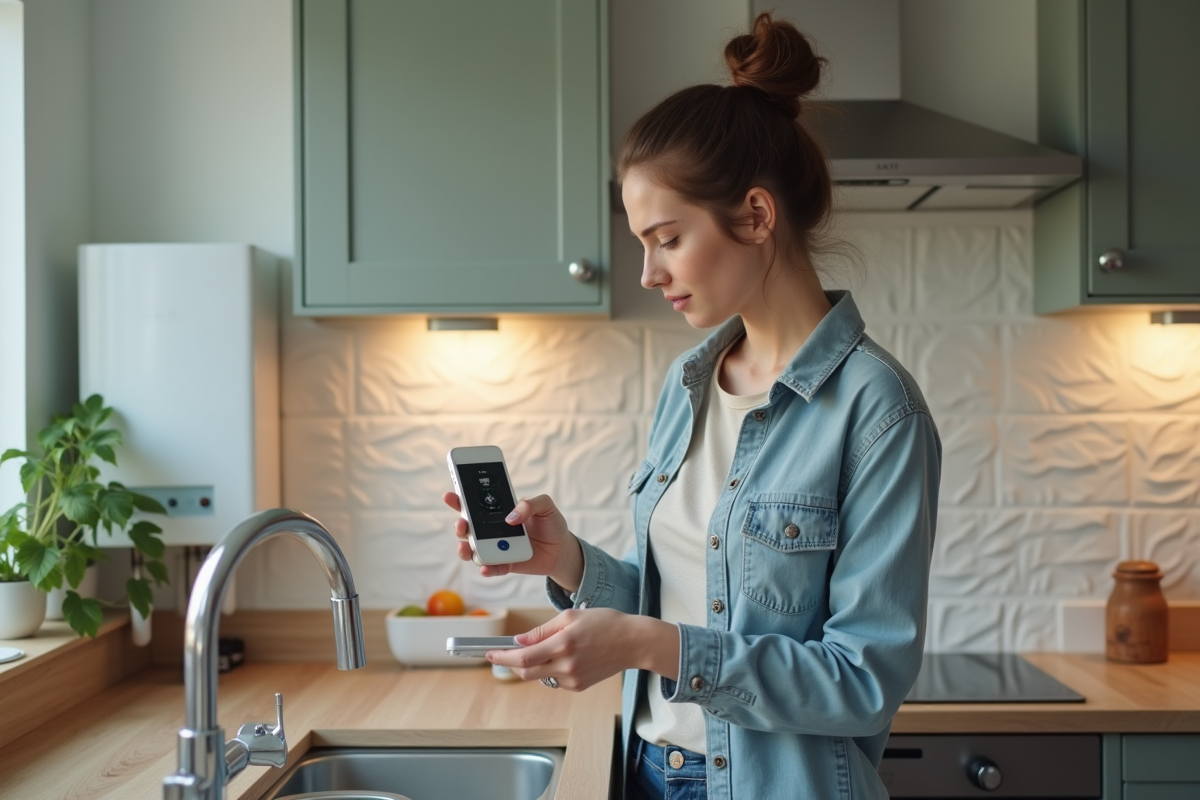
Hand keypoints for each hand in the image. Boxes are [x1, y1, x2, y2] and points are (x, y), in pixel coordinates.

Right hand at [442, 492, 583, 588]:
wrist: (562, 549)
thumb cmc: (551, 523)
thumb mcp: (546, 506)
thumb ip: (530, 504)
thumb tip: (511, 518)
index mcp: (498, 512)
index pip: (474, 504)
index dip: (459, 499)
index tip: (450, 495)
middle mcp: (491, 530)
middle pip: (467, 528)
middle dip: (459, 525)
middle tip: (462, 523)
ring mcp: (496, 548)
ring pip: (472, 550)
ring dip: (465, 549)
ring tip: (467, 547)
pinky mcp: (504, 565)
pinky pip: (491, 568)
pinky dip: (486, 568)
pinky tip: (485, 567)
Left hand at [485, 608, 679, 691]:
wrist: (634, 643)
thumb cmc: (605, 623)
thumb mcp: (571, 616)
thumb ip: (542, 630)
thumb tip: (519, 641)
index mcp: (563, 644)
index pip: (523, 658)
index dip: (502, 657)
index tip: (488, 653)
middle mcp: (566, 665)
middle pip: (526, 673)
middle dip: (511, 664)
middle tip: (502, 654)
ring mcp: (573, 679)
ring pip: (540, 677)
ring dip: (532, 665)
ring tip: (539, 649)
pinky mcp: (579, 686)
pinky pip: (555, 679)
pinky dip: (550, 669)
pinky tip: (563, 656)